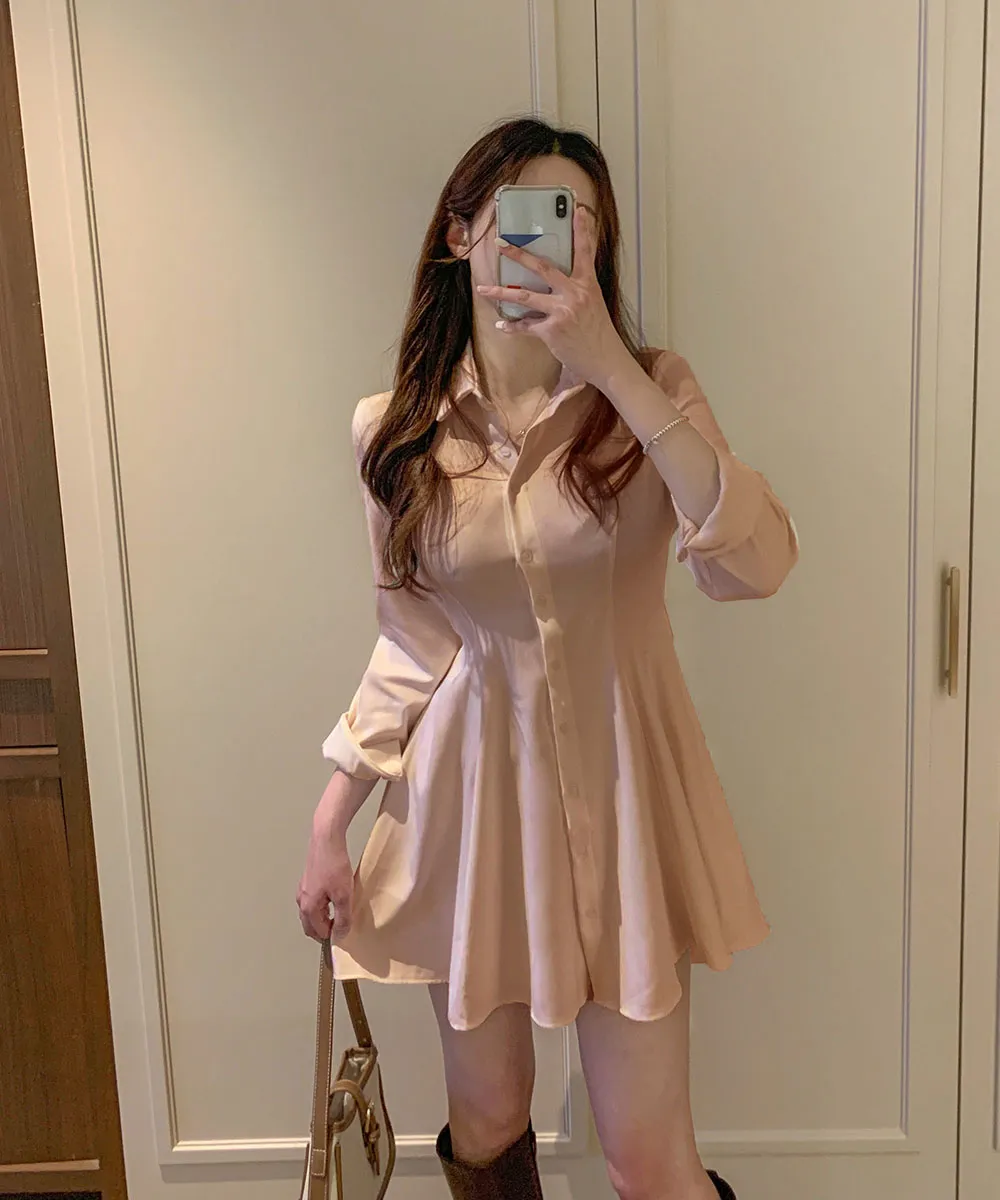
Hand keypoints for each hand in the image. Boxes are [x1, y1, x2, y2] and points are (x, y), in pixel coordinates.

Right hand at [297, 813, 354, 941]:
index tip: (344, 934)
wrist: (326, 838)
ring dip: (322, 918)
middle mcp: (301, 899)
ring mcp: (303, 888)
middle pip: (310, 925)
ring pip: (310, 913)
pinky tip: (333, 899)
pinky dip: (320, 907)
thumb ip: (342, 917)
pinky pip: (312, 900)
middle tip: (340, 929)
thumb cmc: (333, 864)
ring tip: (338, 915)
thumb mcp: (343, 895)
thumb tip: (340, 934)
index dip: (332, 936)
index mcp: (308, 907)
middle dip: (323, 931)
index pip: (318, 932)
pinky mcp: (308, 879)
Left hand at [477, 206, 633, 390]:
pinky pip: (526, 325)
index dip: (582, 230)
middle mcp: (574, 294)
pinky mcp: (551, 331)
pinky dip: (512, 326)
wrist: (605, 359)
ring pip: (525, 296)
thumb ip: (577, 288)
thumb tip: (558, 280)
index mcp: (587, 284)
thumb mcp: (593, 303)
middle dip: (518, 254)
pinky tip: (501, 324)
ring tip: (483, 289)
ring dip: (501, 293)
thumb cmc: (598, 332)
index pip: (585, 252)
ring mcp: (561, 312)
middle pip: (542, 267)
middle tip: (500, 243)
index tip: (578, 210)